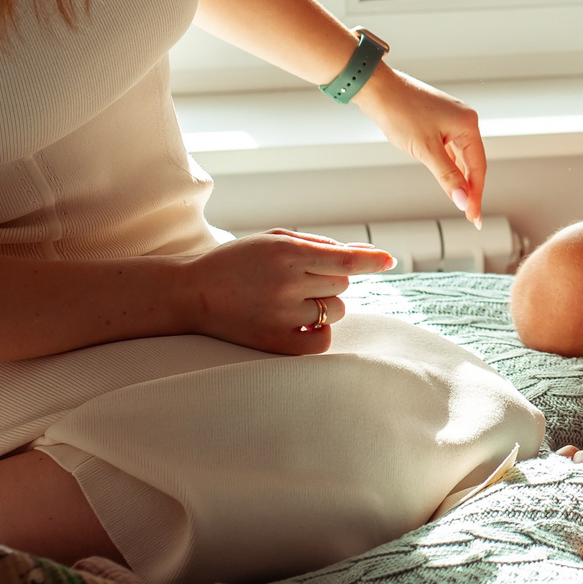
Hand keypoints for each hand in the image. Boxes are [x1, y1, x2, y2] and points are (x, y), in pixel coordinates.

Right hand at [180, 229, 394, 354]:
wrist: (192, 293)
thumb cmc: (239, 261)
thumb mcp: (275, 240)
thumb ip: (320, 245)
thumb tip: (365, 253)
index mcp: (286, 253)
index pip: (344, 261)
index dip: (371, 260)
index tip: (390, 260)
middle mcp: (286, 283)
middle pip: (342, 284)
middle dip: (330, 280)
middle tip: (301, 279)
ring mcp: (281, 315)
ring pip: (335, 310)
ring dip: (325, 304)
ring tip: (292, 300)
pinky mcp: (276, 343)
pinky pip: (322, 340)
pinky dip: (319, 332)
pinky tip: (300, 323)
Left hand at [357, 64, 487, 225]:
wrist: (377, 89)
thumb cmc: (400, 111)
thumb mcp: (426, 150)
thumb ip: (448, 177)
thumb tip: (463, 200)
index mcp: (468, 124)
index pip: (478, 167)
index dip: (476, 194)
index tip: (474, 217)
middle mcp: (464, 119)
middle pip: (473, 161)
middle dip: (470, 188)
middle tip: (469, 214)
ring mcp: (451, 119)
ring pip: (461, 156)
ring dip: (460, 178)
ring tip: (461, 201)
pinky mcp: (438, 120)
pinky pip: (450, 148)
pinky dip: (450, 165)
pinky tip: (449, 178)